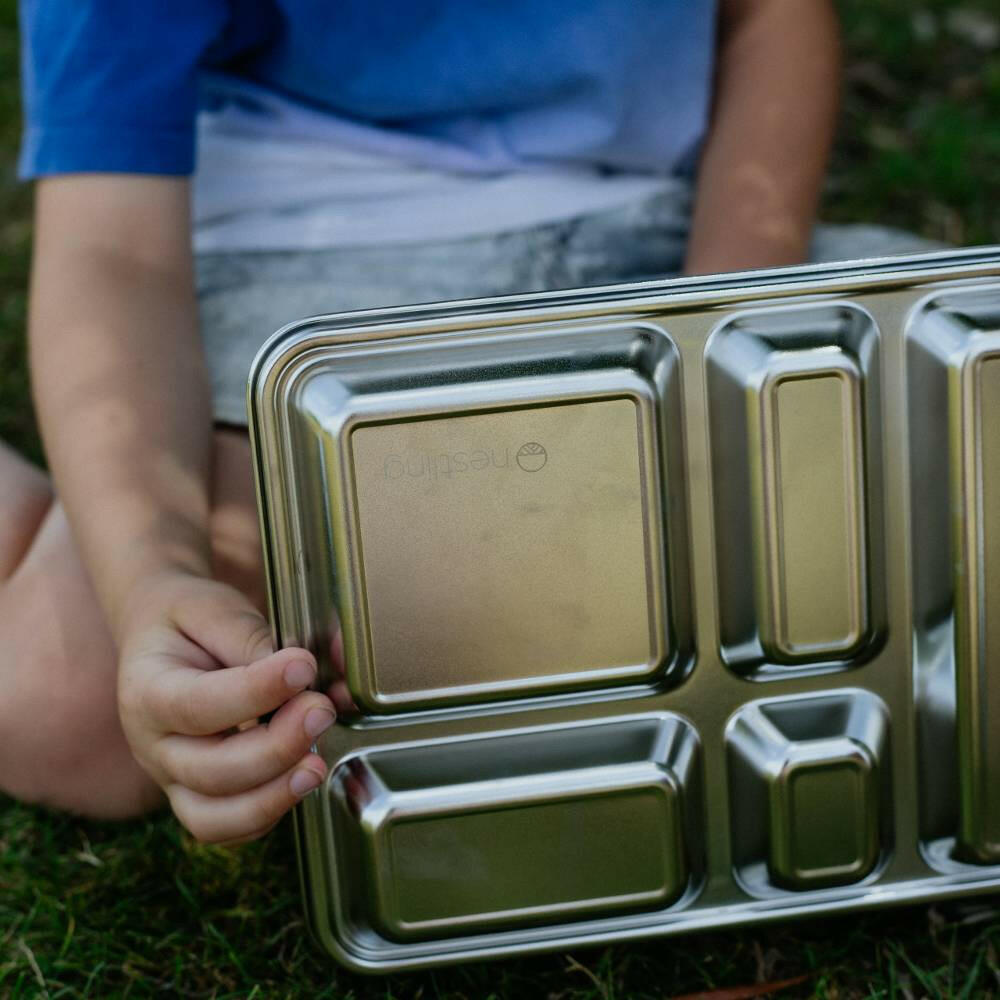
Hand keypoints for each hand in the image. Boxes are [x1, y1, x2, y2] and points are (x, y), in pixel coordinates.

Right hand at [117, 572, 335, 843]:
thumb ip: (252, 639)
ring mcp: (172, 779)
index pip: (198, 706)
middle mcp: (153, 746)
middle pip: (210, 771)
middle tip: (321, 710)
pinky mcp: (197, 796)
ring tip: (318, 764)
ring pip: (214, 817)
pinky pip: (228, 828)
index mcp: (147, 693)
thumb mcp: (212, 610)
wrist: (161, 634)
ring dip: (273, 796)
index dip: (256, 691)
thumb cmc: (188, 621)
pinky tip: (302, 779)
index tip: (303, 666)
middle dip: (276, 747)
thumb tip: (305, 670)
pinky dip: (268, 813)